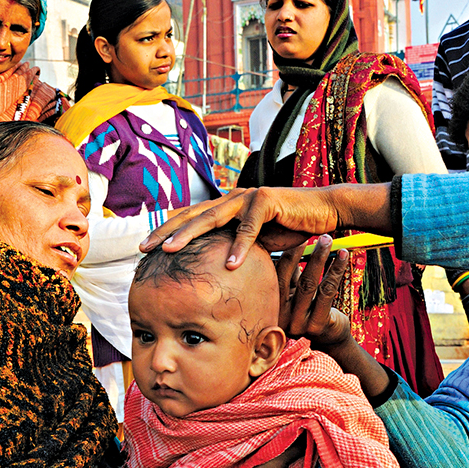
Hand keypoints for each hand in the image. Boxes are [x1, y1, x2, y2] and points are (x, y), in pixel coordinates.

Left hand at [140, 187, 340, 269]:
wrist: (324, 211)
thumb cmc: (290, 227)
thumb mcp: (257, 242)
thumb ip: (235, 248)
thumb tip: (217, 271)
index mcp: (226, 207)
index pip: (190, 218)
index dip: (167, 231)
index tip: (146, 248)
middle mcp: (233, 198)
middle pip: (192, 215)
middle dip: (166, 232)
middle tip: (144, 248)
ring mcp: (248, 197)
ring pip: (212, 217)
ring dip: (189, 235)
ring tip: (169, 252)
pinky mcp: (268, 200)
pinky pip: (250, 228)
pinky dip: (239, 246)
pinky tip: (229, 265)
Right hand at [276, 235, 353, 350]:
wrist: (329, 339)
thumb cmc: (308, 309)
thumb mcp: (293, 293)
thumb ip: (288, 274)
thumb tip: (285, 243)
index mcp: (270, 306)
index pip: (275, 276)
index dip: (286, 254)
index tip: (296, 234)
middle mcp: (280, 317)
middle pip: (290, 279)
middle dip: (304, 253)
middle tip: (317, 234)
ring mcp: (298, 324)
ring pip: (310, 284)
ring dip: (321, 258)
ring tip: (329, 240)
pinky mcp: (317, 325)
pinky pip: (327, 293)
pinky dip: (335, 271)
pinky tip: (343, 256)